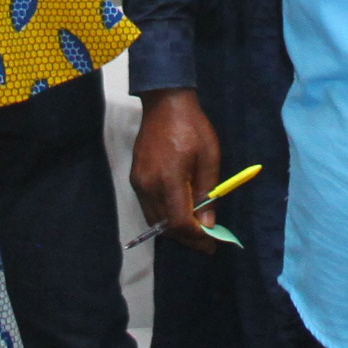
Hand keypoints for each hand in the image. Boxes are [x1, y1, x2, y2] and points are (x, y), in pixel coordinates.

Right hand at [131, 89, 226, 253]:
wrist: (165, 103)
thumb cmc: (192, 126)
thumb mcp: (209, 157)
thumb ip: (208, 192)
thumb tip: (208, 223)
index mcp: (169, 179)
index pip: (180, 222)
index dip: (196, 237)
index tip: (212, 243)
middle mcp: (148, 185)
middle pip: (165, 226)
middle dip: (186, 239)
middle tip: (206, 242)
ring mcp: (138, 182)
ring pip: (154, 219)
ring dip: (174, 230)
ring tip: (195, 231)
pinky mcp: (135, 178)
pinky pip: (149, 207)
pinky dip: (164, 216)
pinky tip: (179, 213)